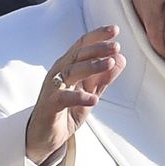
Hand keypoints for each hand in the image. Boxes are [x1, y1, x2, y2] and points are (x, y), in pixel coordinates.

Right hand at [26, 26, 125, 164]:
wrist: (44, 136)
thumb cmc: (65, 111)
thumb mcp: (89, 93)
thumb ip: (103, 78)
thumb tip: (121, 59)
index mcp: (67, 66)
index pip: (82, 46)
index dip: (97, 36)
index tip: (115, 29)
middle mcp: (58, 73)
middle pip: (78, 55)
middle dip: (98, 48)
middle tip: (116, 46)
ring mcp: (52, 89)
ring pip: (71, 72)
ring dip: (92, 66)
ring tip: (110, 63)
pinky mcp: (49, 106)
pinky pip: (64, 98)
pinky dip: (80, 97)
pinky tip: (94, 99)